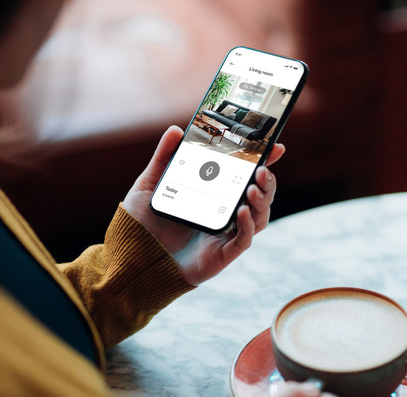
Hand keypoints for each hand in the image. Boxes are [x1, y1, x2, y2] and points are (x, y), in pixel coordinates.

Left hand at [122, 125, 284, 285]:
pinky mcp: (223, 254)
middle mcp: (224, 213)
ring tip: (253, 187)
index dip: (264, 162)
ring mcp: (225, 234)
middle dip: (268, 182)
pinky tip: (241, 211)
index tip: (275, 147)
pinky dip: (248, 225)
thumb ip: (164, 157)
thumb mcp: (151, 184)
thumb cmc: (143, 223)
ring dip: (262, 201)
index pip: (245, 177)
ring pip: (260, 217)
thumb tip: (175, 130)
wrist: (132, 256)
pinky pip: (244, 239)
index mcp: (214, 195)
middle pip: (260, 196)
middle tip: (262, 169)